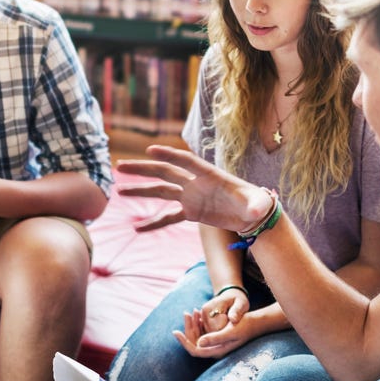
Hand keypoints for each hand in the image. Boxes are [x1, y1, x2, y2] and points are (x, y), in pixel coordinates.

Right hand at [117, 146, 274, 233]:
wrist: (253, 215)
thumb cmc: (257, 204)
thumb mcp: (258, 204)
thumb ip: (257, 205)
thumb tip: (260, 210)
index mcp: (209, 175)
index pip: (186, 162)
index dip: (169, 155)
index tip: (150, 150)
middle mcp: (195, 183)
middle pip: (165, 172)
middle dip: (143, 169)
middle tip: (120, 166)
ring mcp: (191, 197)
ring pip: (161, 191)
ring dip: (140, 191)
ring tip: (119, 191)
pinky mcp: (190, 212)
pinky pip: (168, 217)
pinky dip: (154, 223)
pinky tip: (137, 229)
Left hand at [173, 305, 289, 358]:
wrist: (256, 322)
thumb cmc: (245, 326)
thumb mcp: (231, 331)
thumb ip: (215, 338)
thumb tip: (198, 343)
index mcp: (217, 351)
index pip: (195, 350)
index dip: (184, 342)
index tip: (176, 331)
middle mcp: (215, 350)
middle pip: (195, 343)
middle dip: (188, 329)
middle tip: (186, 313)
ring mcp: (216, 344)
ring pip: (198, 336)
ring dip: (193, 325)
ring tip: (191, 311)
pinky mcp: (218, 337)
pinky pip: (204, 332)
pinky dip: (199, 323)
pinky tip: (198, 313)